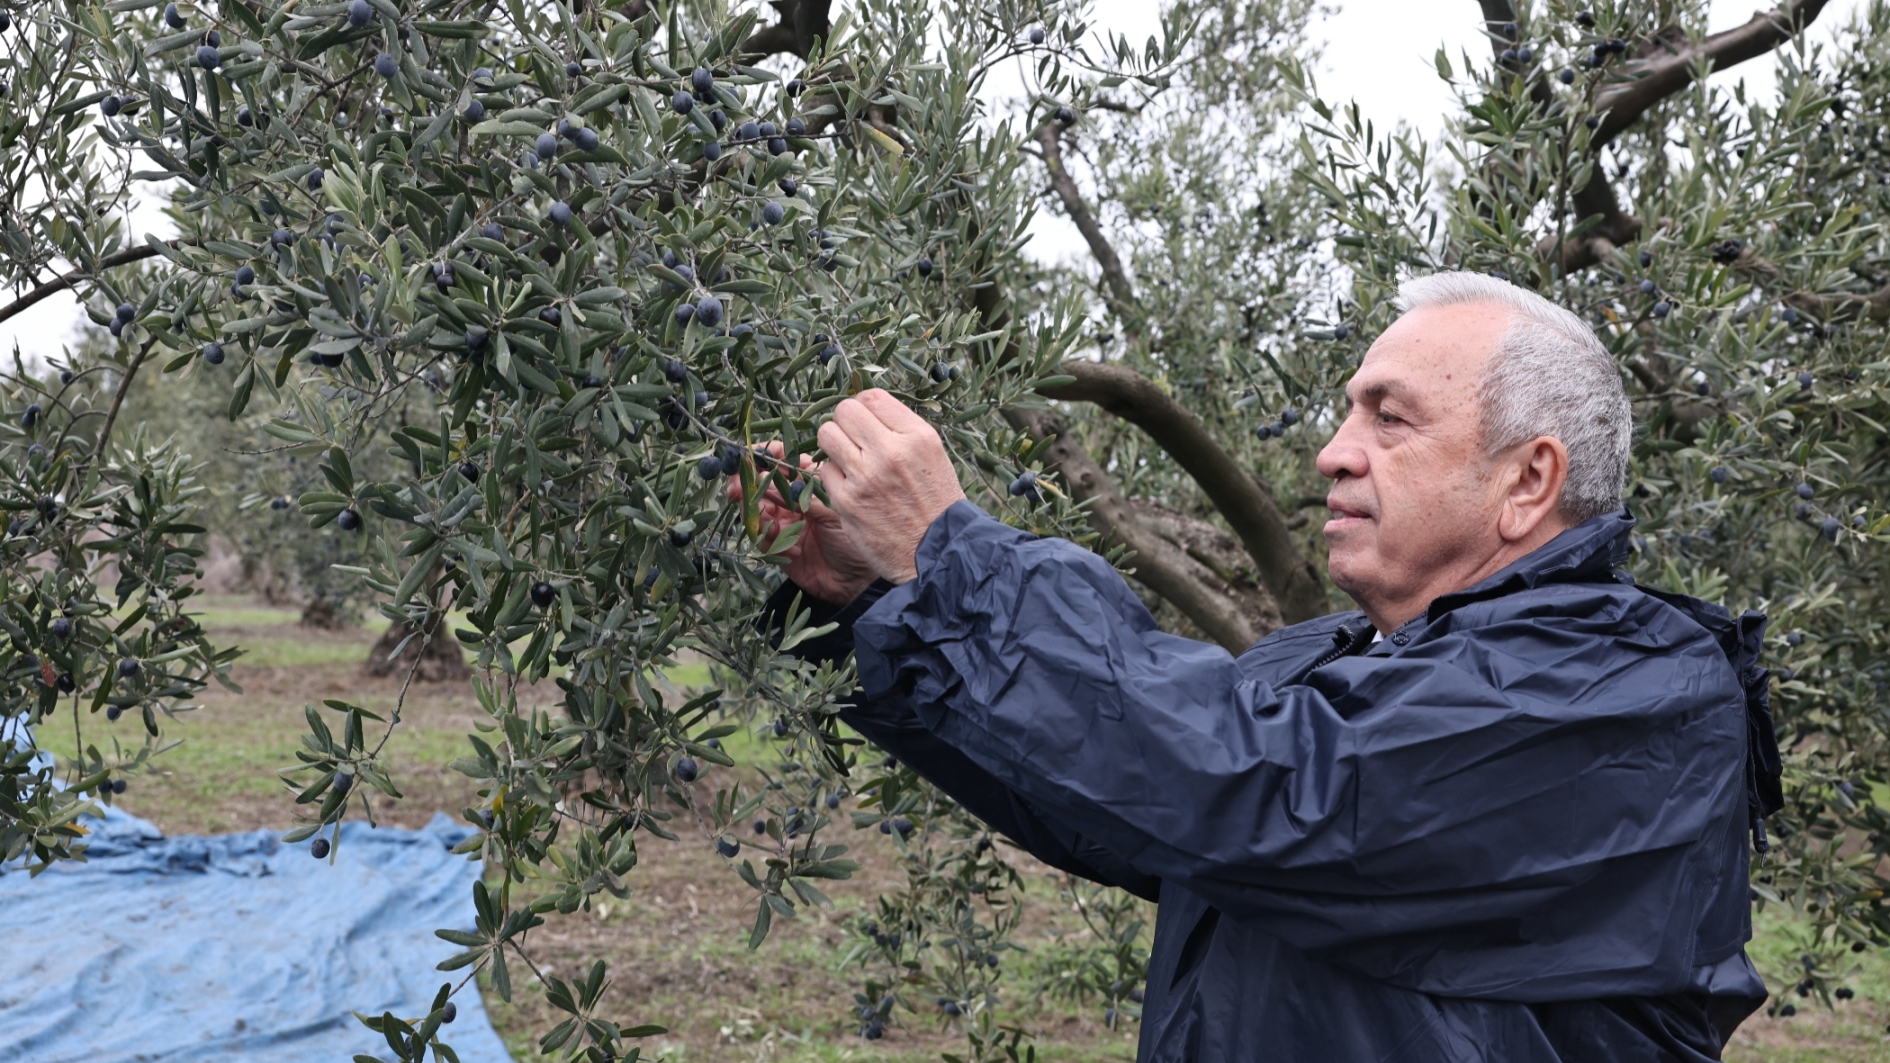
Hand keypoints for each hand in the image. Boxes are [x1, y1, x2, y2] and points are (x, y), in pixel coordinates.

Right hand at [728, 443, 877, 605]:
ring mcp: (783, 524)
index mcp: (809, 484)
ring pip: (755, 511)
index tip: (754, 455)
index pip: (783, 463)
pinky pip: (762, 539)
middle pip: (760, 485)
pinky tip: (794, 548)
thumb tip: (765, 478)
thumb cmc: (853, 540)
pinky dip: (772, 540)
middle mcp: (792, 501)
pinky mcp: (777, 548)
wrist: (856, 581)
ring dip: (756, 513)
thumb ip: (801, 496)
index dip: (766, 456)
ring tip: (770, 520)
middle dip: (747, 483)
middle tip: (738, 486)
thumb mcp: (832, 511)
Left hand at [816, 389, 966, 583]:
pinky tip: (851, 487)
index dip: (863, 406)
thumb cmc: (936, 503)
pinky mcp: (847, 501)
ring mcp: (866, 476)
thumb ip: (901, 429)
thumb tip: (866, 408)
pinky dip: (834, 477)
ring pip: (827, 435)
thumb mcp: (933, 455)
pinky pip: (824, 471)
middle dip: (845, 423)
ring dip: (834, 444)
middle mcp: (891, 452)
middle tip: (853, 439)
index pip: (872, 397)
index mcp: (916, 436)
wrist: (937, 552)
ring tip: (848, 459)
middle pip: (844, 411)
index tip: (865, 421)